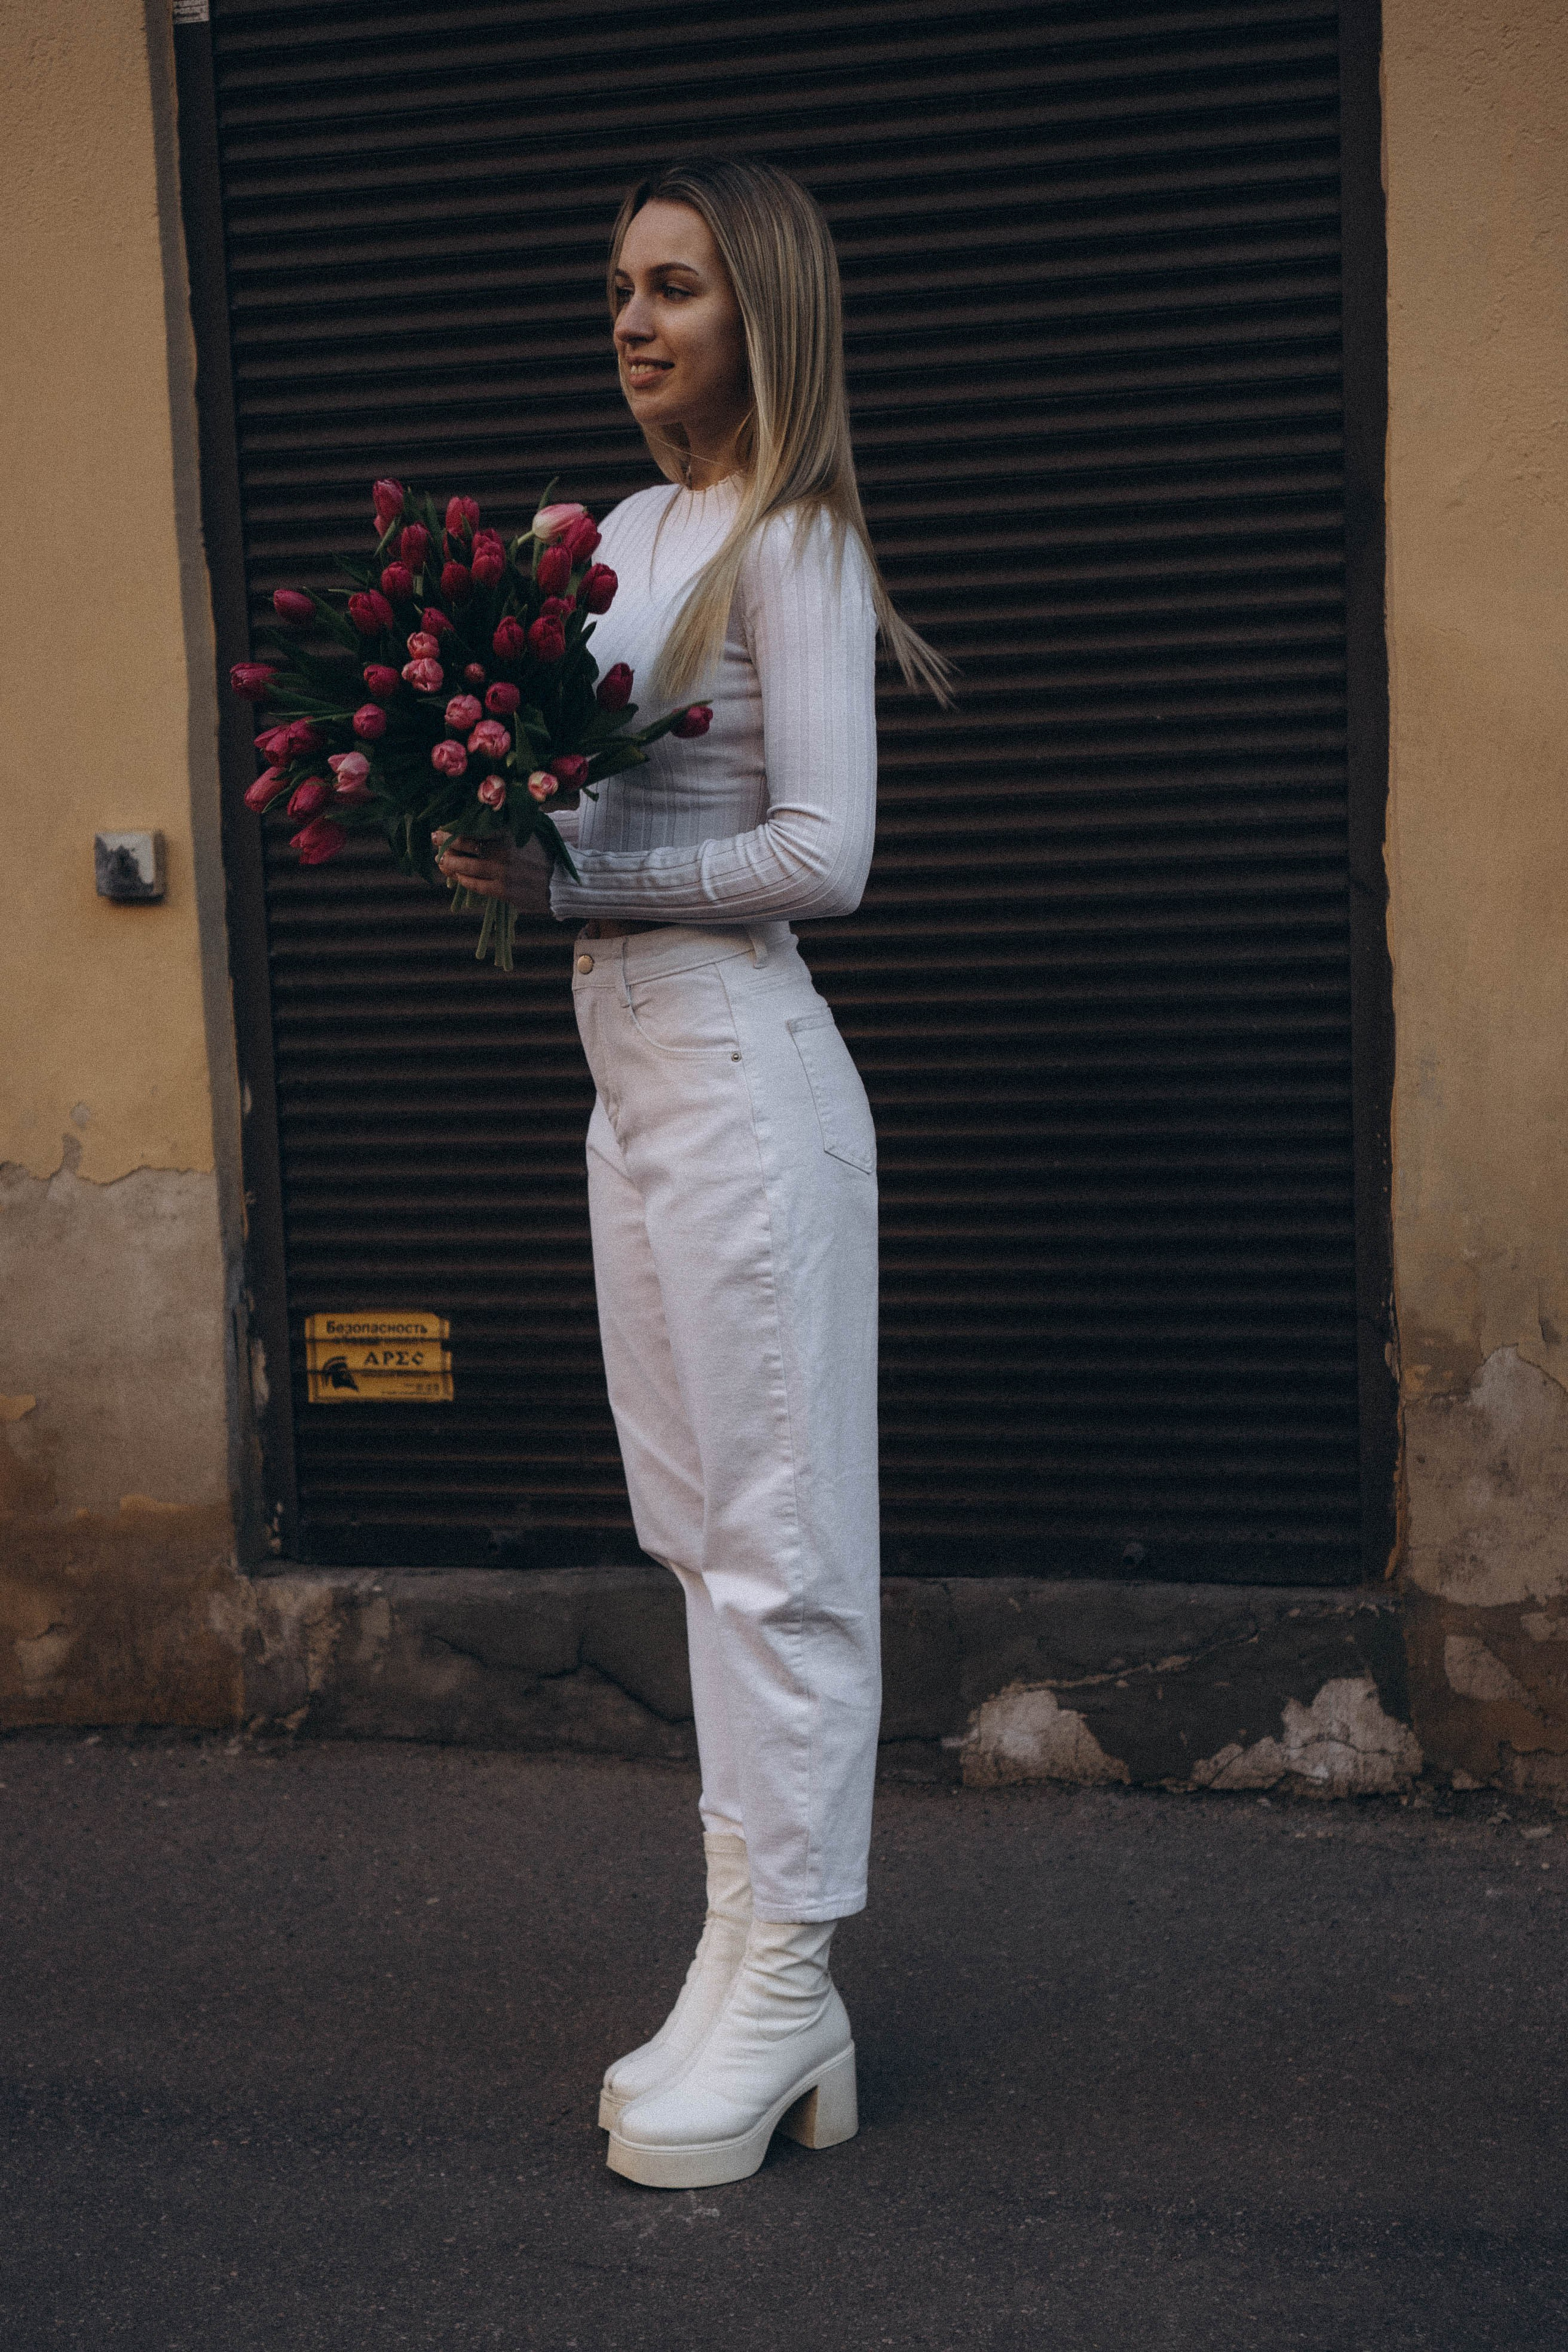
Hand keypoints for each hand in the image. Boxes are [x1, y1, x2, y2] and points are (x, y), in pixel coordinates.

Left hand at [435, 831, 552, 916]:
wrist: (562, 881)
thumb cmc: (547, 854)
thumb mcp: (530, 831)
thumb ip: (509, 824)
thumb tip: (489, 814)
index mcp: (507, 834)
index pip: (473, 829)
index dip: (454, 828)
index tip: (443, 827)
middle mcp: (501, 851)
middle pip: (464, 845)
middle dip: (446, 842)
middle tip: (435, 839)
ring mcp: (500, 872)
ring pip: (465, 867)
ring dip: (450, 863)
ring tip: (442, 861)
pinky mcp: (502, 891)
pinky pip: (475, 885)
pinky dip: (463, 879)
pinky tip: (458, 876)